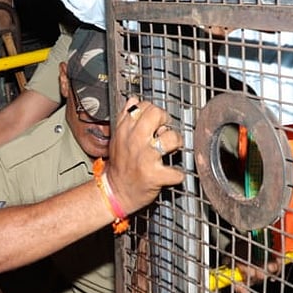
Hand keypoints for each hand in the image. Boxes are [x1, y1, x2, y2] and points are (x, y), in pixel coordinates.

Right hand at [105, 99, 185, 213]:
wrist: (114, 192)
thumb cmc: (119, 167)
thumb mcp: (117, 138)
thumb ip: (125, 117)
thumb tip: (133, 100)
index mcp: (125, 130)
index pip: (144, 106)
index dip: (154, 112)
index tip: (155, 123)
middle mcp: (134, 141)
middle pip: (157, 114)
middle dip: (166, 122)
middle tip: (164, 133)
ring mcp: (144, 158)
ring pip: (171, 137)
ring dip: (176, 144)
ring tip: (171, 150)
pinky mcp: (154, 175)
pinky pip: (176, 171)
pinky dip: (177, 175)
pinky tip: (170, 173)